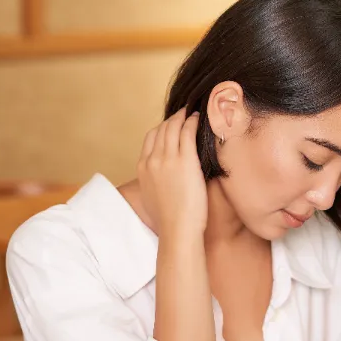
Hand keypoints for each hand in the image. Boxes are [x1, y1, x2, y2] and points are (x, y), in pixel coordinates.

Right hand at [137, 109, 207, 236]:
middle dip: (173, 119)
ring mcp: (168, 158)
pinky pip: (187, 132)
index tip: (171, 125)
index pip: (150, 138)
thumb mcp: (151, 196)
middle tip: (184, 113)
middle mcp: (152, 159)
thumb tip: (161, 178)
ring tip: (192, 112)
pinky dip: (192, 122)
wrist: (177, 228)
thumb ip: (153, 180)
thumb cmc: (168, 219)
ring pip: (173, 127)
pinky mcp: (185, 160)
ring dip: (183, 117)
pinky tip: (199, 119)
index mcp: (142, 168)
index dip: (162, 128)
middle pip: (161, 129)